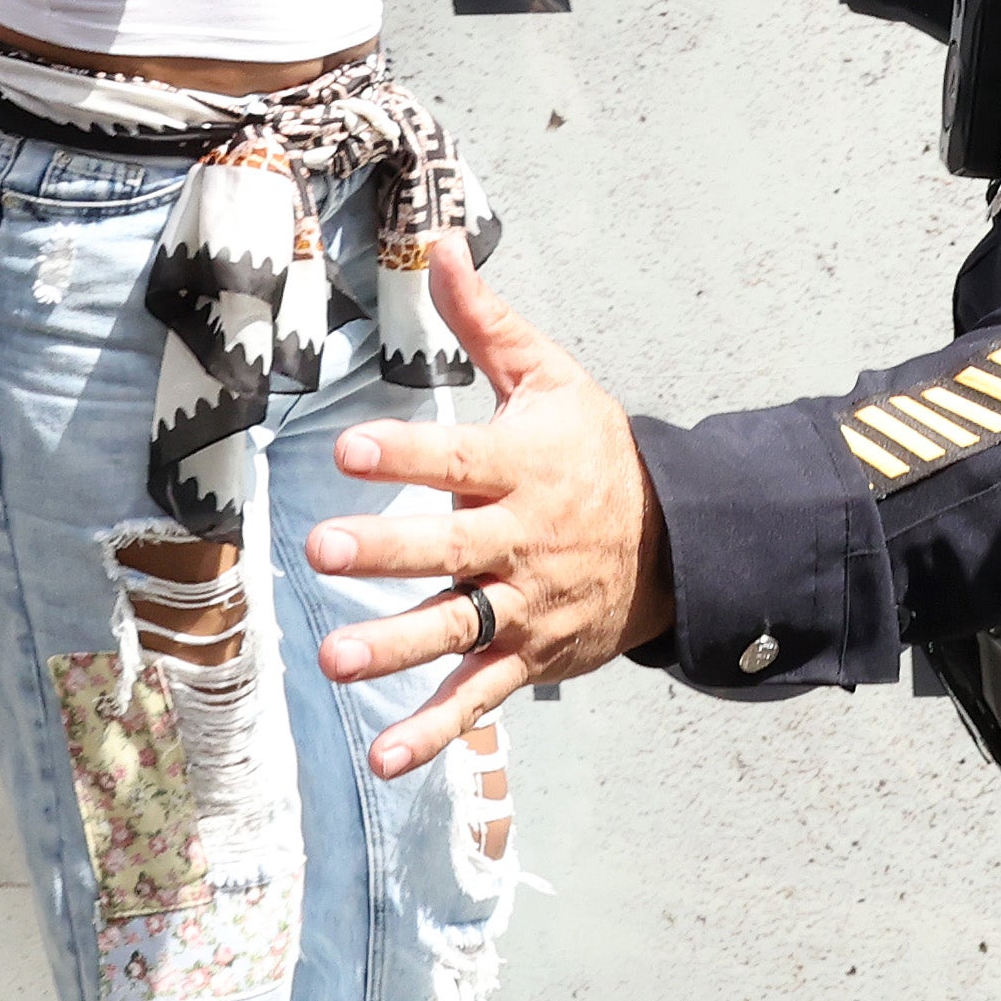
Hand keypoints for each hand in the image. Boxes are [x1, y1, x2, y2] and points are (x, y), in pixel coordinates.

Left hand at [304, 240, 665, 774]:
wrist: (676, 542)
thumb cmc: (597, 452)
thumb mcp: (553, 377)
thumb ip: (487, 322)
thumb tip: (440, 243)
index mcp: (524, 467)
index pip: (459, 459)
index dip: (406, 454)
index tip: (351, 448)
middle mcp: (522, 541)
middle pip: (448, 548)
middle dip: (387, 550)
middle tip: (323, 548)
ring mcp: (524, 605)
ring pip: (456, 628)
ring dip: (397, 648)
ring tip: (335, 660)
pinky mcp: (528, 656)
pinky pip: (479, 696)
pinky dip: (435, 732)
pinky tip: (384, 757)